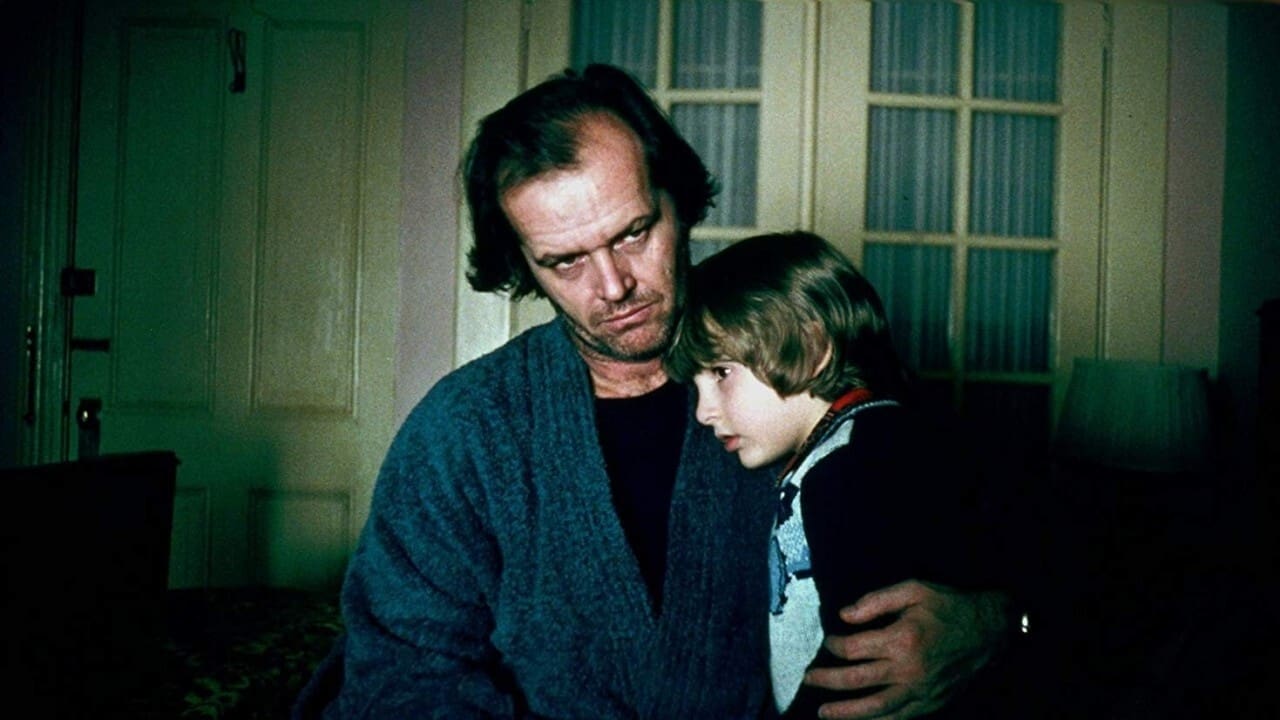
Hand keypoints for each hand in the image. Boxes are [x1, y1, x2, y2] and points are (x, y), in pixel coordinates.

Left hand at [802, 580, 1009, 719]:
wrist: (992, 630)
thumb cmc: (950, 605)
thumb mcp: (913, 589)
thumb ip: (875, 601)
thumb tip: (844, 616)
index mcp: (902, 639)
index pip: (854, 649)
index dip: (834, 646)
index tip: (828, 642)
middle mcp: (909, 670)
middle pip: (857, 681)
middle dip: (828, 681)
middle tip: (808, 679)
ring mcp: (921, 691)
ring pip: (876, 708)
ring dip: (847, 713)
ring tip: (824, 714)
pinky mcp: (933, 703)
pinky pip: (901, 718)